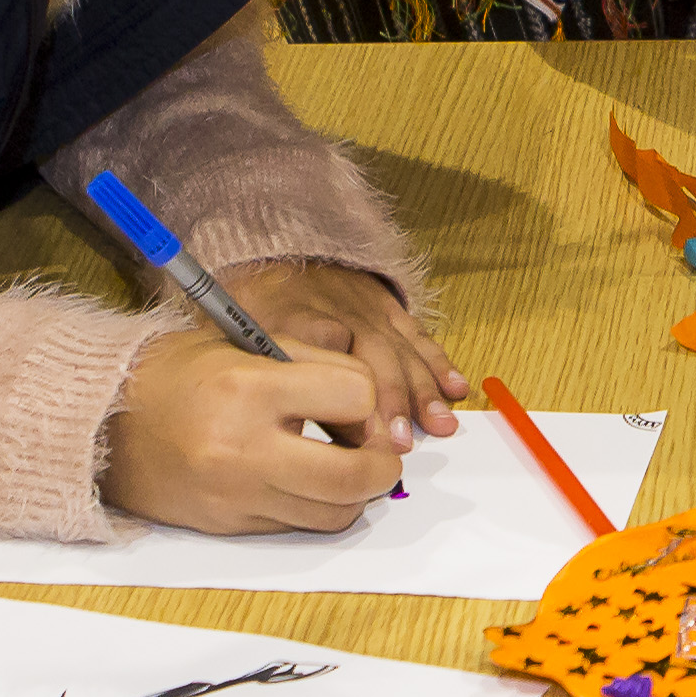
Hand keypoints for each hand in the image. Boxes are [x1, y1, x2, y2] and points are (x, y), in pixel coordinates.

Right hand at [103, 334, 401, 534]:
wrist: (104, 422)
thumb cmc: (179, 374)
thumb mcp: (246, 345)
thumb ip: (315, 366)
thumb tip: (376, 410)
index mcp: (250, 388)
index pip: (354, 397)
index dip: (367, 399)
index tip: (355, 401)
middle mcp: (244, 448)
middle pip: (355, 475)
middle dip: (383, 464)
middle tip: (380, 452)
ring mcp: (236, 494)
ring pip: (335, 513)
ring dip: (354, 493)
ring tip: (342, 466)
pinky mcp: (230, 524)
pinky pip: (297, 526)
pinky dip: (313, 507)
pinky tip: (302, 481)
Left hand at [235, 260, 466, 446]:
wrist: (270, 253)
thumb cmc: (251, 310)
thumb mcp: (239, 342)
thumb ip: (268, 382)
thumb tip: (298, 438)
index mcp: (295, 320)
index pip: (327, 360)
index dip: (344, 401)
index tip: (359, 441)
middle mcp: (337, 311)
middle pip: (371, 355)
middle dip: (390, 401)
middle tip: (401, 443)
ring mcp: (365, 307)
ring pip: (400, 347)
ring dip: (422, 388)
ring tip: (440, 424)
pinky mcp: (386, 303)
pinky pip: (417, 333)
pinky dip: (438, 361)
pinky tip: (456, 387)